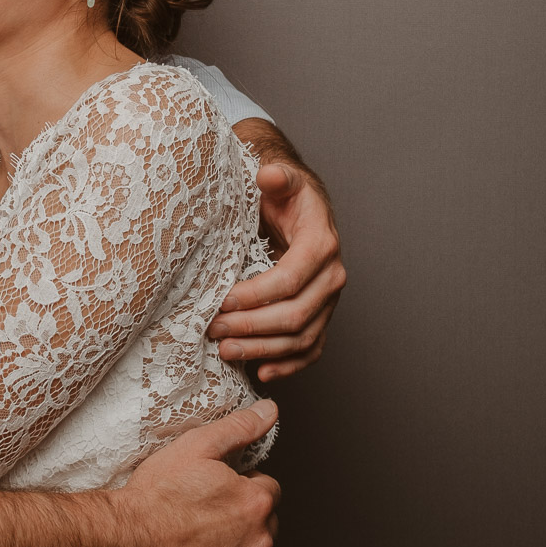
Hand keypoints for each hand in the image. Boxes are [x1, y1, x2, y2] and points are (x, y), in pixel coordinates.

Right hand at [107, 400, 281, 546]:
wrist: (120, 545)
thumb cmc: (153, 499)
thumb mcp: (195, 448)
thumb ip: (238, 428)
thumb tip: (269, 412)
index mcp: (255, 501)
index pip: (268, 489)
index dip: (240, 487)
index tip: (214, 492)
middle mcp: (260, 541)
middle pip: (265, 523)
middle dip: (242, 518)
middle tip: (203, 516)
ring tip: (198, 541)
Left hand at [211, 149, 345, 380]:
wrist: (300, 207)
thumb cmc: (285, 195)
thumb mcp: (280, 179)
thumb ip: (276, 176)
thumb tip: (268, 174)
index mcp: (321, 244)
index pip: (289, 280)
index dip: (254, 297)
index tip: (220, 302)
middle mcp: (332, 276)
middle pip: (294, 315)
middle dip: (251, 327)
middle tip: (213, 329)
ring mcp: (329, 301)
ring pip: (302, 338)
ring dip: (263, 350)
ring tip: (226, 352)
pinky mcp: (322, 316)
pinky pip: (312, 349)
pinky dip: (289, 366)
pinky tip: (262, 372)